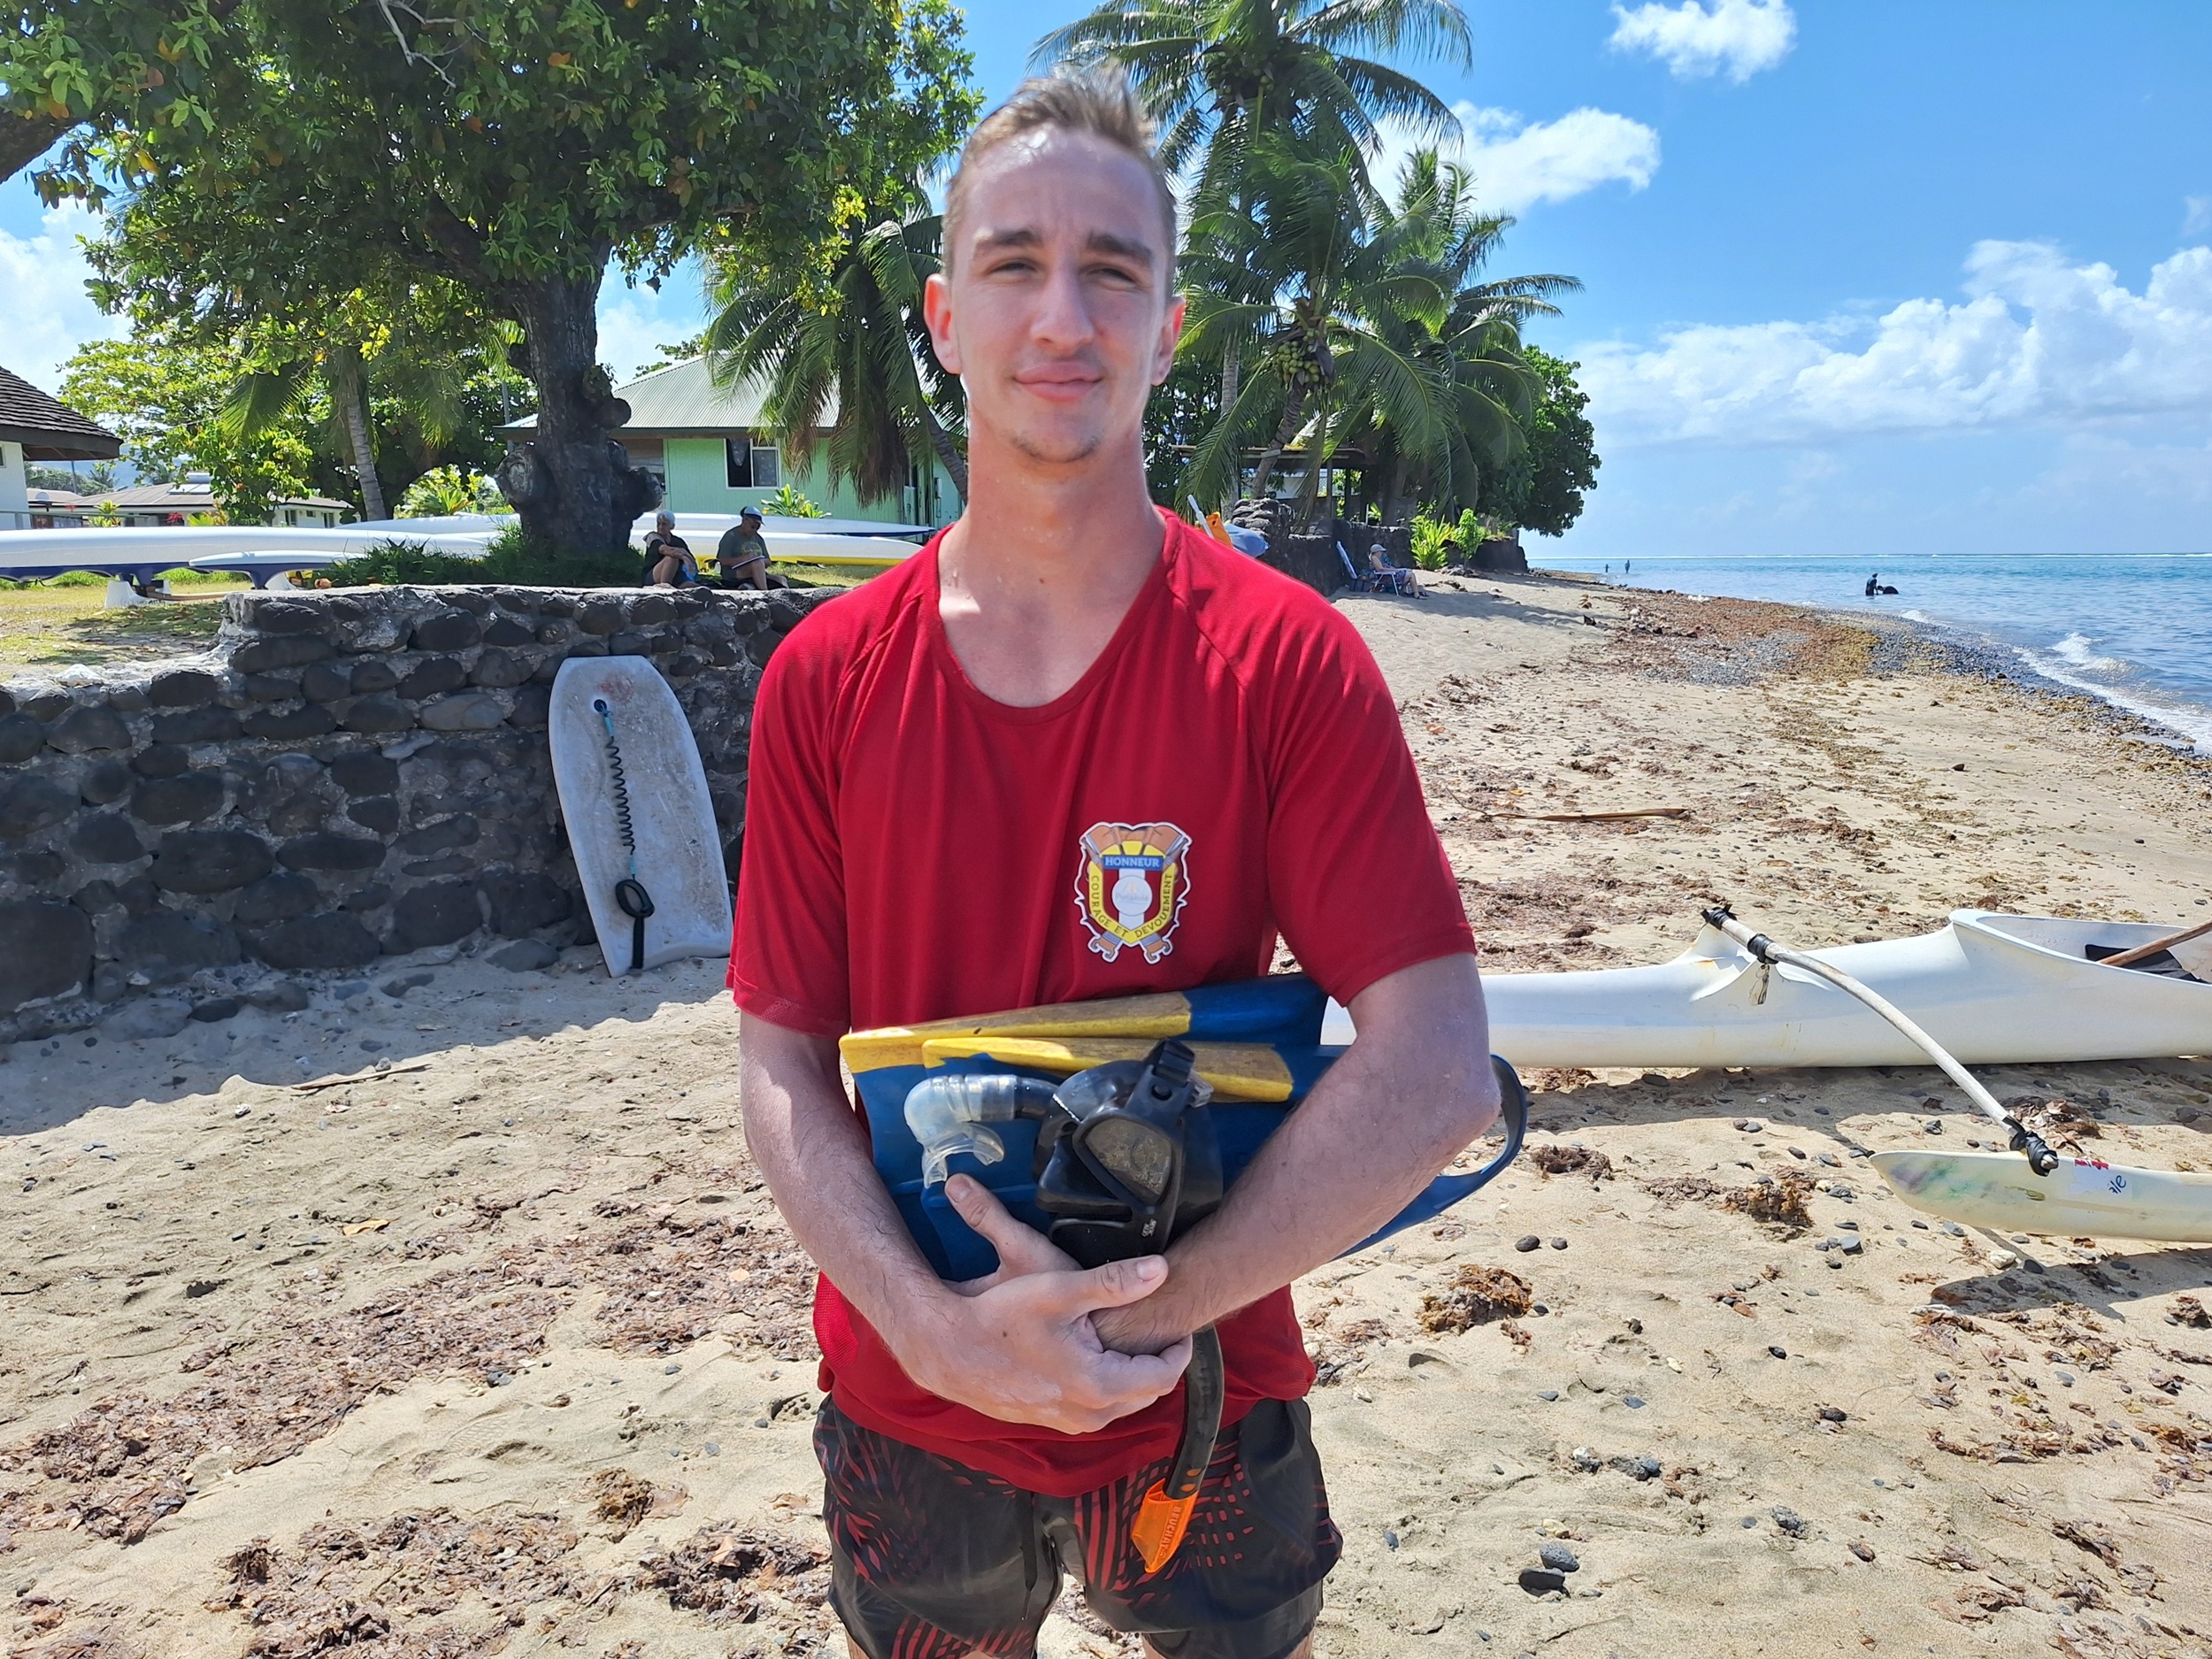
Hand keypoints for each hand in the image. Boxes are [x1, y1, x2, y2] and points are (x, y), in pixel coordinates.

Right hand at [885, 1177, 1192, 1433]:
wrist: (947, 1349)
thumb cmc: (1000, 1316)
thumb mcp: (1058, 1289)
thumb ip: (1114, 1282)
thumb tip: (1161, 1270)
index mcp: (1097, 1384)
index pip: (1164, 1376)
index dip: (1178, 1349)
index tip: (1178, 1325)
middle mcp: (1087, 1414)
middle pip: (1146, 1393)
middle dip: (1156, 1363)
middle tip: (1157, 1330)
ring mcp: (1066, 1422)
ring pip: (1120, 1403)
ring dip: (1130, 1375)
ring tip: (1126, 1340)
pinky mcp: (1047, 1421)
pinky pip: (1093, 1408)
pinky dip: (1104, 1385)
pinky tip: (1091, 1355)